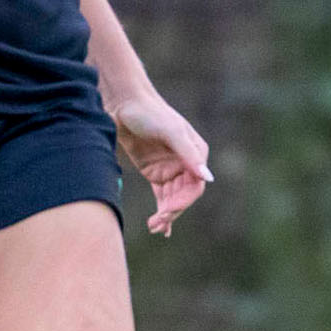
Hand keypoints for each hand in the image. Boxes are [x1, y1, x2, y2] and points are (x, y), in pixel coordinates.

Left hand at [109, 88, 211, 234]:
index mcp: (196, 152)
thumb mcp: (170, 132)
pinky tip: (160, 227)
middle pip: (184, 196)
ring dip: (166, 215)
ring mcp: (170, 169)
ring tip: (154, 226)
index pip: (196, 185)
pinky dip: (162, 211)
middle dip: (172, 211)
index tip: (168, 210)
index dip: (184, 201)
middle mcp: (186, 163)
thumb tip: (207, 178)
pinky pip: (161, 196)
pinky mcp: (154, 172)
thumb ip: (189, 155)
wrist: (123, 103)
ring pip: (172, 199)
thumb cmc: (150, 113)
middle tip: (156, 223)